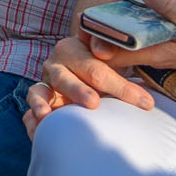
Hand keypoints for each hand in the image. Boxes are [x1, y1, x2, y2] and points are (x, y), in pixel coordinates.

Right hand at [27, 34, 155, 134]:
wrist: (84, 73)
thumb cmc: (103, 67)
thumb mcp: (114, 59)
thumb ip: (120, 60)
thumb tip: (124, 70)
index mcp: (73, 49)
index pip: (97, 69)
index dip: (121, 86)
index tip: (145, 103)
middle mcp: (55, 65)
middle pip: (66, 79)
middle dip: (79, 92)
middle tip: (93, 103)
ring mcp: (44, 84)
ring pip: (40, 92)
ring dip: (43, 104)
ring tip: (46, 116)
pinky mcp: (38, 103)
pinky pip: (29, 111)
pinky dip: (31, 118)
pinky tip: (38, 127)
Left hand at [88, 0, 175, 80]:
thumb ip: (170, 9)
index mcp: (155, 52)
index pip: (112, 49)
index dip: (96, 32)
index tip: (93, 9)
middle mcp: (152, 48)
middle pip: (121, 24)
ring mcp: (160, 38)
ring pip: (136, 14)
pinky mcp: (168, 30)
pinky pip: (151, 12)